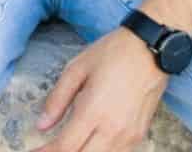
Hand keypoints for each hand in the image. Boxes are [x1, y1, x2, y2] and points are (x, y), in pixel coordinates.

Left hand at [35, 28, 167, 150]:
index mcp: (94, 111)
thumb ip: (57, 99)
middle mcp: (113, 130)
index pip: (66, 146)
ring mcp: (129, 136)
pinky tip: (89, 144)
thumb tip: (42, 124)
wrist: (150, 50)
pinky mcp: (139, 136)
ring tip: (68, 144)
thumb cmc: (111, 53)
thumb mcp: (76, 68)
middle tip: (48, 149)